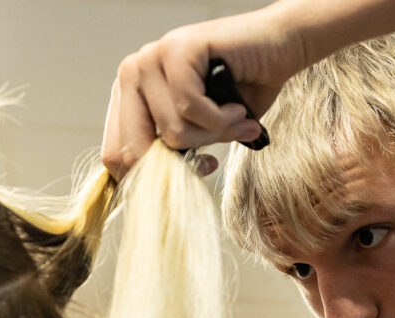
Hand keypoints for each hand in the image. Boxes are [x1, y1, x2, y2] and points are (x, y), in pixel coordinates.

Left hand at [101, 6, 307, 178]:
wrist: (281, 49)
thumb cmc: (242, 93)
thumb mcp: (199, 133)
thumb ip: (171, 154)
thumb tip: (152, 191)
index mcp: (129, 95)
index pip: (114, 154)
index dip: (151, 179)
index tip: (191, 171)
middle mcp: (132, 73)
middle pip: (134, 149)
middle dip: (182, 162)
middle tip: (211, 159)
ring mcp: (152, 57)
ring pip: (170, 131)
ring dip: (213, 136)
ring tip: (235, 119)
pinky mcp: (177, 48)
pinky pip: (190, 107)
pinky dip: (221, 119)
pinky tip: (237, 107)